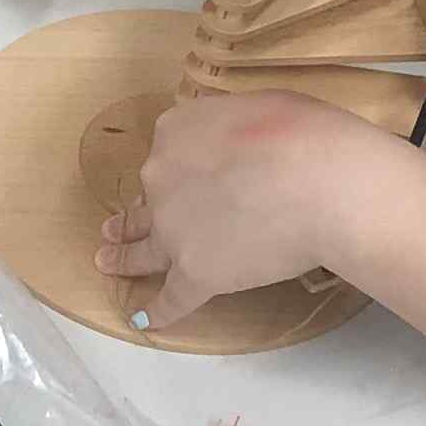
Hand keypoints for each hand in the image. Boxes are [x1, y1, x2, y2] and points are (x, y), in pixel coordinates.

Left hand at [101, 91, 393, 326]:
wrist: (319, 179)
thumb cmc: (303, 133)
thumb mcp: (256, 104)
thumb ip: (229, 123)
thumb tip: (231, 134)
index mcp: (175, 132)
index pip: (168, 153)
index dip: (180, 166)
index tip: (188, 175)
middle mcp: (160, 179)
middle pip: (148, 200)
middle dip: (136, 214)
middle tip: (114, 227)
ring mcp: (173, 230)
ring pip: (143, 249)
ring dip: (123, 257)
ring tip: (107, 262)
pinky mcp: (195, 273)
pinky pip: (171, 299)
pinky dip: (158, 311)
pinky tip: (146, 320)